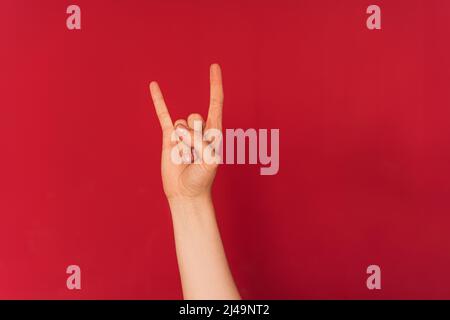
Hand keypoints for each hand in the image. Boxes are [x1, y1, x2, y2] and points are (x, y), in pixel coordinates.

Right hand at [149, 64, 223, 200]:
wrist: (186, 193)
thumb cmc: (202, 179)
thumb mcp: (210, 162)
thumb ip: (202, 144)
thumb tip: (183, 131)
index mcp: (215, 132)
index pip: (216, 103)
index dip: (215, 85)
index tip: (214, 67)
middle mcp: (200, 129)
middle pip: (195, 118)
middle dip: (194, 138)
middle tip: (195, 157)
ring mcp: (183, 132)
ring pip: (180, 124)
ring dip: (182, 143)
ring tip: (185, 158)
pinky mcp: (168, 137)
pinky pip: (163, 115)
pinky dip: (159, 100)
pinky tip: (154, 85)